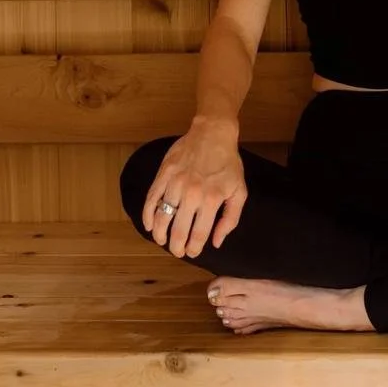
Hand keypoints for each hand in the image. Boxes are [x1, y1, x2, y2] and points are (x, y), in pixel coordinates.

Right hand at [141, 116, 246, 258]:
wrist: (213, 133)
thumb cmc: (228, 163)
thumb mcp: (239, 191)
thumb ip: (230, 219)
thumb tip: (216, 242)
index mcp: (212, 199)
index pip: (198, 234)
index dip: (193, 248)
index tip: (192, 253)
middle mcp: (192, 194)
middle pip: (178, 230)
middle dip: (176, 246)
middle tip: (177, 251)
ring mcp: (175, 183)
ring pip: (162, 217)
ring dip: (160, 234)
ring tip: (162, 241)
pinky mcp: (164, 174)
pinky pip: (151, 199)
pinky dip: (148, 215)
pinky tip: (149, 224)